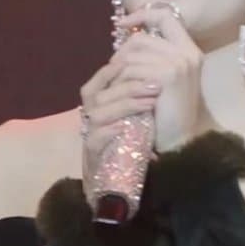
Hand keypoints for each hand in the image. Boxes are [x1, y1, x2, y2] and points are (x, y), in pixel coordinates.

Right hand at [78, 58, 160, 183]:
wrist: (118, 183)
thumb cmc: (130, 144)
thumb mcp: (134, 117)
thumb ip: (135, 97)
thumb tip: (153, 72)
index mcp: (96, 106)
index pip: (97, 82)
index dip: (111, 71)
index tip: (134, 62)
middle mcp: (89, 118)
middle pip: (98, 95)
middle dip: (128, 87)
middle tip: (155, 84)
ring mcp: (89, 136)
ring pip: (97, 114)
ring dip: (125, 105)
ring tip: (150, 102)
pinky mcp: (92, 156)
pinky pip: (95, 139)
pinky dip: (110, 131)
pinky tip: (126, 125)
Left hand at [111, 6, 203, 152]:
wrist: (180, 140)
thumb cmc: (168, 112)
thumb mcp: (162, 78)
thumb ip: (153, 56)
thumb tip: (127, 37)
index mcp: (188, 49)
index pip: (165, 15)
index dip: (142, 14)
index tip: (122, 24)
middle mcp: (187, 52)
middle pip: (141, 38)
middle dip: (122, 54)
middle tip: (114, 72)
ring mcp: (180, 63)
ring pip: (133, 56)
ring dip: (118, 73)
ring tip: (117, 88)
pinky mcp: (169, 75)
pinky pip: (132, 70)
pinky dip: (121, 83)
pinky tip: (123, 96)